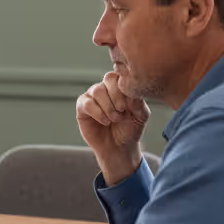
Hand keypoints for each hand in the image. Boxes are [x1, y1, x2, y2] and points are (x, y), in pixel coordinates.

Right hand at [76, 71, 150, 185]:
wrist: (119, 147)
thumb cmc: (130, 129)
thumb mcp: (141, 116)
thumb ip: (138, 102)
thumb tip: (131, 92)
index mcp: (121, 86)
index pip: (121, 76)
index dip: (124, 90)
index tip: (128, 106)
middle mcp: (106, 87)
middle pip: (108, 79)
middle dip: (116, 97)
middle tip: (121, 112)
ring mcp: (93, 96)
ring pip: (97, 90)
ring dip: (108, 107)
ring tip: (114, 119)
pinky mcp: (82, 106)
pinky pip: (87, 103)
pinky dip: (98, 113)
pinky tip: (105, 122)